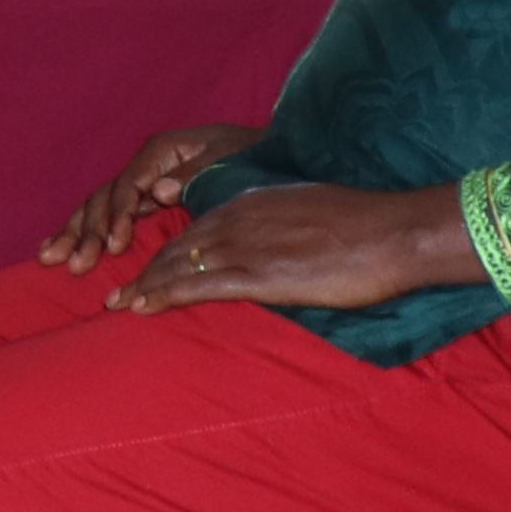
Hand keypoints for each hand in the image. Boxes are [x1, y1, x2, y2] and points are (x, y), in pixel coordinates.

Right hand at [48, 122, 266, 271]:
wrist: (266, 151)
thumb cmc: (250, 154)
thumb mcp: (226, 159)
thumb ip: (191, 175)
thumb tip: (154, 191)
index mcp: (159, 151)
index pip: (128, 186)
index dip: (117, 216)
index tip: (114, 246)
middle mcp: (142, 165)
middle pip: (103, 197)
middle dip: (84, 231)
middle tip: (74, 263)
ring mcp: (140, 180)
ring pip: (97, 206)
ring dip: (74, 233)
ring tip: (51, 258)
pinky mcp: (144, 196)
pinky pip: (108, 213)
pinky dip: (84, 230)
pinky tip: (59, 246)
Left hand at [117, 179, 472, 313]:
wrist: (393, 232)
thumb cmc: (366, 227)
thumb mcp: (311, 214)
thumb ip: (284, 228)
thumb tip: (280, 247)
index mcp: (253, 204)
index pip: (196, 229)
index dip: (167, 251)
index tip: (147, 268)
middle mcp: (239, 220)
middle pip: (177, 247)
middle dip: (144, 270)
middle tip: (117, 292)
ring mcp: (245, 246)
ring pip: (177, 265)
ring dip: (144, 286)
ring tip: (118, 305)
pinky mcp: (257, 274)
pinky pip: (196, 285)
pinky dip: (163, 296)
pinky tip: (142, 307)